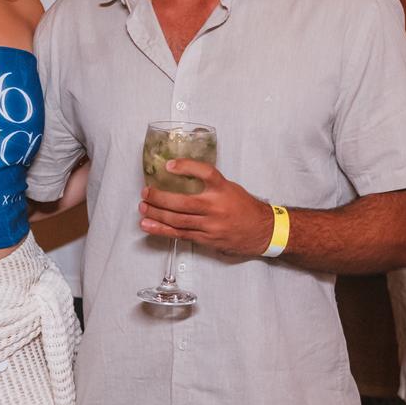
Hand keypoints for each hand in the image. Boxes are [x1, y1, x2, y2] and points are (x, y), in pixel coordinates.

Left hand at [139, 159, 273, 256]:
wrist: (262, 231)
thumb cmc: (244, 208)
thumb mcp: (230, 188)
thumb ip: (209, 184)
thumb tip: (181, 175)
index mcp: (224, 189)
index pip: (206, 173)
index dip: (187, 167)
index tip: (169, 165)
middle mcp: (216, 207)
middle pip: (183, 202)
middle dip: (160, 198)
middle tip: (146, 192)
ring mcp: (211, 225)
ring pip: (178, 220)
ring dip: (157, 214)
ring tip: (143, 207)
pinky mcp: (206, 239)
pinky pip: (180, 234)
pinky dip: (162, 230)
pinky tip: (148, 225)